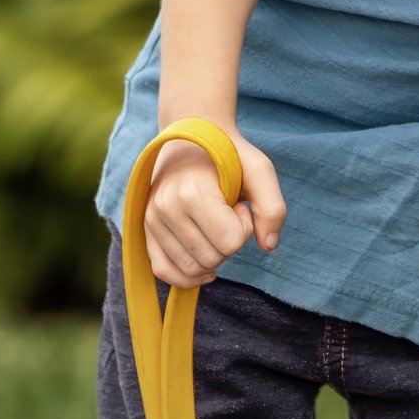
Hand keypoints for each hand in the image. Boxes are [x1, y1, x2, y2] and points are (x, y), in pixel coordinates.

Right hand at [144, 127, 284, 287]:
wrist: (190, 140)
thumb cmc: (229, 156)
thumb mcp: (261, 170)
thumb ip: (272, 208)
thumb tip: (268, 246)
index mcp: (194, 192)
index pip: (231, 241)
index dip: (244, 226)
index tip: (238, 205)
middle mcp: (167, 208)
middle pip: (212, 258)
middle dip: (229, 242)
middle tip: (226, 213)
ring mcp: (152, 220)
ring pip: (192, 269)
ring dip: (212, 254)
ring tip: (211, 223)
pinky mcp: (145, 229)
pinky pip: (163, 271)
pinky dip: (186, 278)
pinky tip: (206, 268)